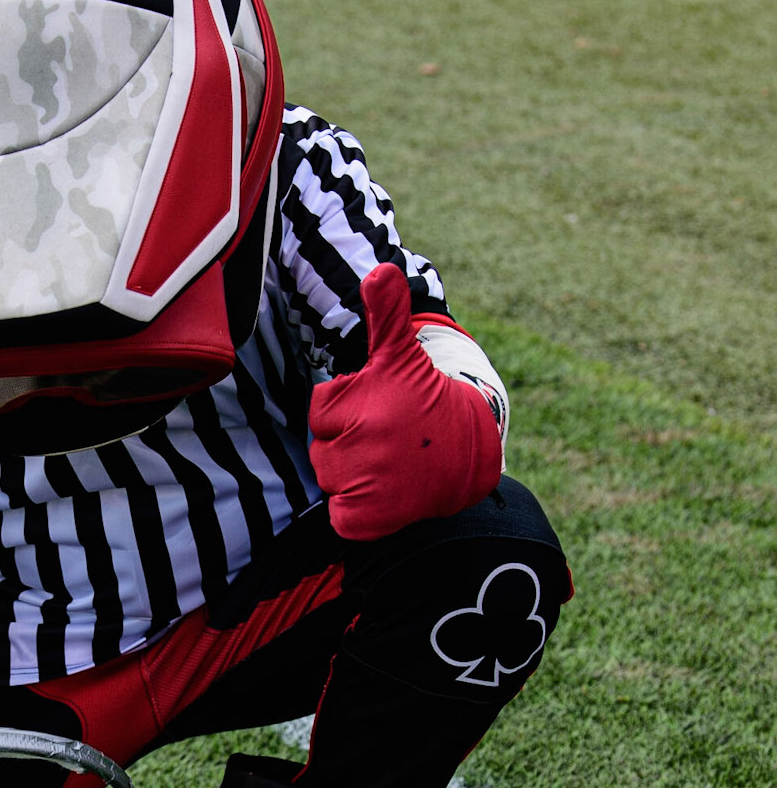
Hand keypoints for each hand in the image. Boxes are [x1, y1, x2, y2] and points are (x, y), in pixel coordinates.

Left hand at [307, 263, 502, 540]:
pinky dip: (355, 510)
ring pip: (330, 480)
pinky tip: (384, 492)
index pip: (320, 411)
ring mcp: (366, 487)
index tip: (378, 409)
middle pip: (320, 448)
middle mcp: (363, 449)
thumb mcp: (401, 355)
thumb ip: (385, 313)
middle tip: (385, 438)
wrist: (467, 453)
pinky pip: (340, 515)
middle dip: (346, 443)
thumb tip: (380, 268)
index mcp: (362, 407)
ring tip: (387, 463)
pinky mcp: (368, 520)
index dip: (345, 409)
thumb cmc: (424, 399)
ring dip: (351, 475)